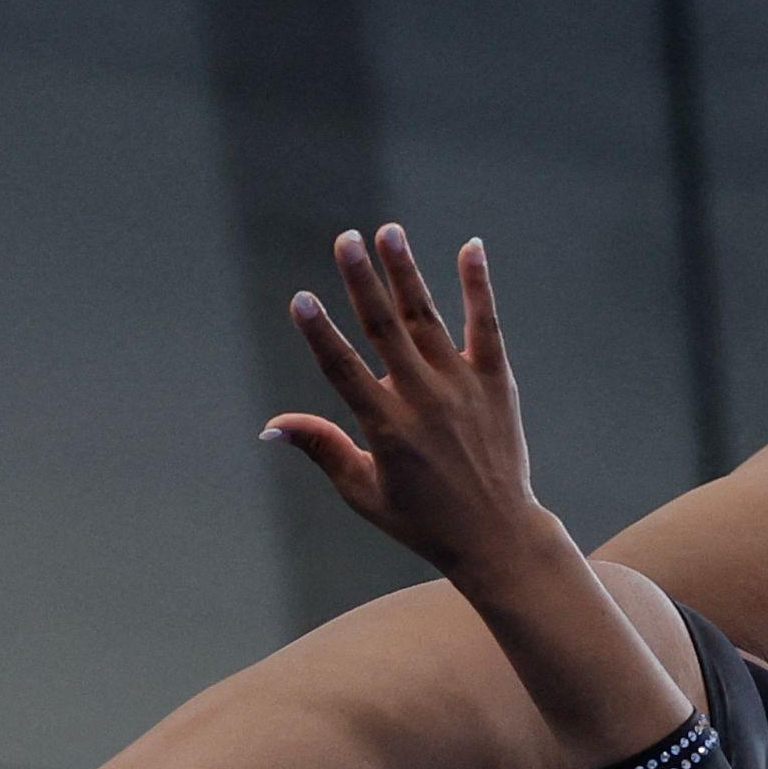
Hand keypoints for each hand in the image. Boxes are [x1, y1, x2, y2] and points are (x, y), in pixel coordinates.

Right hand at [263, 225, 549, 578]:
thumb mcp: (363, 492)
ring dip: (406, 273)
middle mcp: (423, 400)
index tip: (301, 298)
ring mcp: (462, 387)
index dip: (319, 333)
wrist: (496, 535)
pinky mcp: (496, 381)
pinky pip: (486, 325)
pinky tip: (470, 248)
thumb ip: (322, 448)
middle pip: (384, 329)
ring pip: (427, 318)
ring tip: (388, 233)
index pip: (343, 370)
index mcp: (386, 428)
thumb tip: (271, 425)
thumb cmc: (422, 520)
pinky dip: (477, 286)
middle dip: (362, 281)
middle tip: (345, 239)